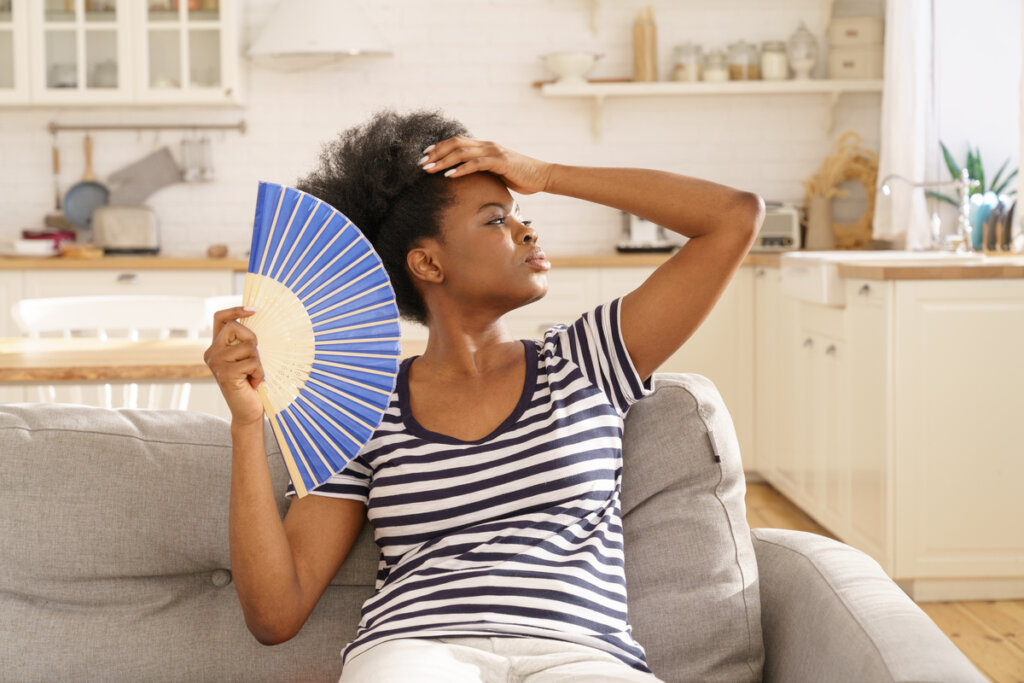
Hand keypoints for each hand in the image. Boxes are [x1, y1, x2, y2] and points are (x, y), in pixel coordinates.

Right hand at [203, 307, 265, 427]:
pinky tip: (254, 383)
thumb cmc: (252, 384)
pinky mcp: (225, 373)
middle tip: (257, 359)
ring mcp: (216, 363)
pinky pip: (252, 362)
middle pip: (235, 327)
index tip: (254, 310)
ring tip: (254, 375)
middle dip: (253, 340)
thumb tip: (257, 318)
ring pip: (248, 346)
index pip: (220, 318)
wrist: (248, 412)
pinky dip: (260, 373)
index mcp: (216, 347)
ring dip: (259, 361)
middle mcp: (212, 353)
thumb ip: (246, 342)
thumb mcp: (248, 358)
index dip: (235, 310)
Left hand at [418, 134, 552, 194]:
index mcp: (485, 147)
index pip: (457, 142)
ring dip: (443, 160)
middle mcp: (487, 146)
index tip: (424, 156)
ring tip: (429, 169)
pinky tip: (449, 175)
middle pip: (455, 144)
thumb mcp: (497, 172)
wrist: (542, 176)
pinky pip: (476, 164)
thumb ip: (483, 170)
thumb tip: (468, 176)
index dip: (439, 147)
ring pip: (462, 152)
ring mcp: (494, 152)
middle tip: (420, 163)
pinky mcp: (500, 162)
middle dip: (436, 153)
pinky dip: (461, 168)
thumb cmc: (520, 176)